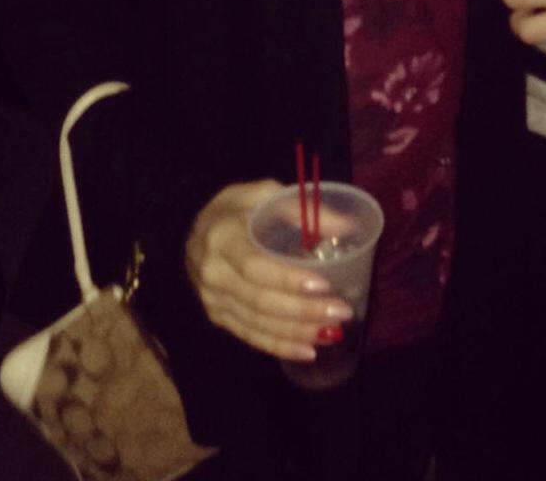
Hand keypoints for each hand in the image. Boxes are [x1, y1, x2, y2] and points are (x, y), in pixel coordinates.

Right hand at [183, 181, 352, 363]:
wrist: (197, 228)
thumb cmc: (239, 208)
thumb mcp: (265, 194)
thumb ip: (303, 208)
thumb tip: (347, 227)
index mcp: (222, 236)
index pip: (254, 265)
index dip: (287, 278)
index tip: (323, 285)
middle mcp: (213, 272)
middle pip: (259, 300)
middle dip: (302, 310)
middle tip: (340, 312)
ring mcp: (212, 299)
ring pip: (256, 323)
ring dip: (297, 332)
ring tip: (332, 332)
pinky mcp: (217, 316)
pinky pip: (249, 336)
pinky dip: (279, 347)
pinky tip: (307, 351)